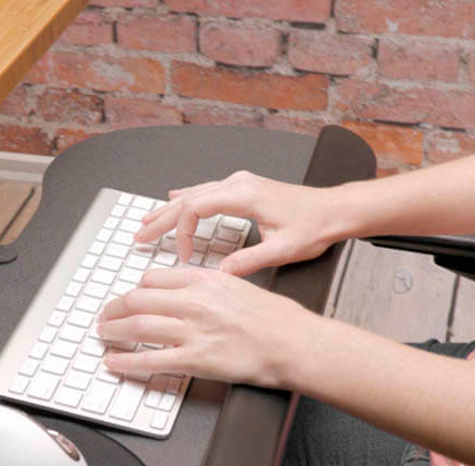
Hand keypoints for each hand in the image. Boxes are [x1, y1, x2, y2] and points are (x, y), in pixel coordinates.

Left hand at [96, 266, 322, 387]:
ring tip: (104, 334)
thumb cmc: (275, 319)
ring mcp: (193, 331)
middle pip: (138, 299)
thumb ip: (208, 288)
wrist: (294, 343)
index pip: (155, 278)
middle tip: (106, 315)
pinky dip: (125, 362)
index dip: (135, 289)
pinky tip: (113, 362)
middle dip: (114, 308)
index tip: (129, 296)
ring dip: (113, 331)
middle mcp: (195, 302)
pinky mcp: (195, 359)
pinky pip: (150, 361)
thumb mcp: (239, 286)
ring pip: (137, 326)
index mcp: (205, 280)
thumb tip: (184, 295)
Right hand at [133, 171, 343, 275]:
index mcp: (244, 195)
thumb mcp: (282, 250)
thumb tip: (221, 274)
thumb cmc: (314, 225)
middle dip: (161, 219)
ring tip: (146, 222)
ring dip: (169, 209)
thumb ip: (249, 261)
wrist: (334, 210)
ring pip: (193, 193)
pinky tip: (173, 199)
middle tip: (140, 236)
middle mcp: (238, 184)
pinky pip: (205, 190)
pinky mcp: (244, 187)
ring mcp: (240, 183)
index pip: (195, 208)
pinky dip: (186, 199)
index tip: (184, 256)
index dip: (182, 233)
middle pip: (187, 198)